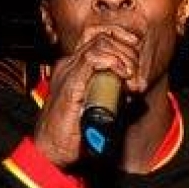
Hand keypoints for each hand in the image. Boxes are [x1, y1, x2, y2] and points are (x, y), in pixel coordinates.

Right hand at [33, 25, 144, 169]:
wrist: (52, 150)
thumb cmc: (73, 134)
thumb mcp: (100, 108)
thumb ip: (114, 94)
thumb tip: (135, 87)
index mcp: (74, 68)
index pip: (99, 37)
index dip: (121, 40)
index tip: (137, 55)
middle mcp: (69, 65)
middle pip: (103, 37)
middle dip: (127, 52)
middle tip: (136, 75)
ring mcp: (68, 72)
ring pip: (100, 43)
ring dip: (123, 57)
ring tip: (131, 77)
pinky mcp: (70, 83)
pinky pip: (92, 59)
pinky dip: (112, 63)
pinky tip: (122, 76)